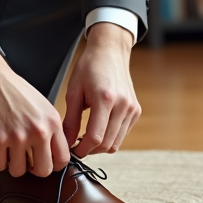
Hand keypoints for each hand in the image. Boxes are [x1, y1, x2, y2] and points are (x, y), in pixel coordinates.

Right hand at [0, 38, 69, 177]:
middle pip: (43, 170)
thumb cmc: (13, 88)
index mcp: (52, 122)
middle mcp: (38, 131)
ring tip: (10, 152)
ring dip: (13, 165)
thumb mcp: (42, 105)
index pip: (63, 158)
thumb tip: (53, 150)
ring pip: (19, 172)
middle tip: (27, 161)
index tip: (46, 163)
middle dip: (34, 169)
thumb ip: (49, 127)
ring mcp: (18, 137)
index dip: (54, 165)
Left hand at [62, 22, 140, 157]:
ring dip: (100, 146)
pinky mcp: (136, 110)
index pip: (95, 137)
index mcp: (105, 98)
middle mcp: (122, 105)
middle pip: (106, 144)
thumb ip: (70, 120)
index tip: (71, 150)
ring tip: (86, 138)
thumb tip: (66, 143)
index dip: (82, 149)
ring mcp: (132, 109)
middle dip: (90, 150)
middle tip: (76, 146)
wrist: (110, 51)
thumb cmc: (89, 67)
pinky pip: (122, 134)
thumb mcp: (74, 91)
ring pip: (116, 143)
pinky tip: (98, 128)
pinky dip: (110, 137)